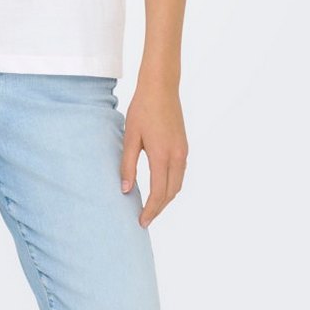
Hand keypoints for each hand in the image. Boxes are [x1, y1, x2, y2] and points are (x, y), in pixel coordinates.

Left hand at [119, 83, 187, 228]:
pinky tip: (160, 185)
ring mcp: (183, 151)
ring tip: (151, 205)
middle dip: (159, 208)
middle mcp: (177, 156)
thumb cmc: (143, 109)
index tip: (141, 222)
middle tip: (145, 218)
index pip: (159, 193)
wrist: (161, 87)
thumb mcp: (130, 136)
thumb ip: (128, 165)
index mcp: (162, 155)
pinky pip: (180, 173)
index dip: (150, 211)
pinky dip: (171, 185)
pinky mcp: (184, 146)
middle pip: (171, 193)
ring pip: (178, 184)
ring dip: (166, 197)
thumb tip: (125, 190)